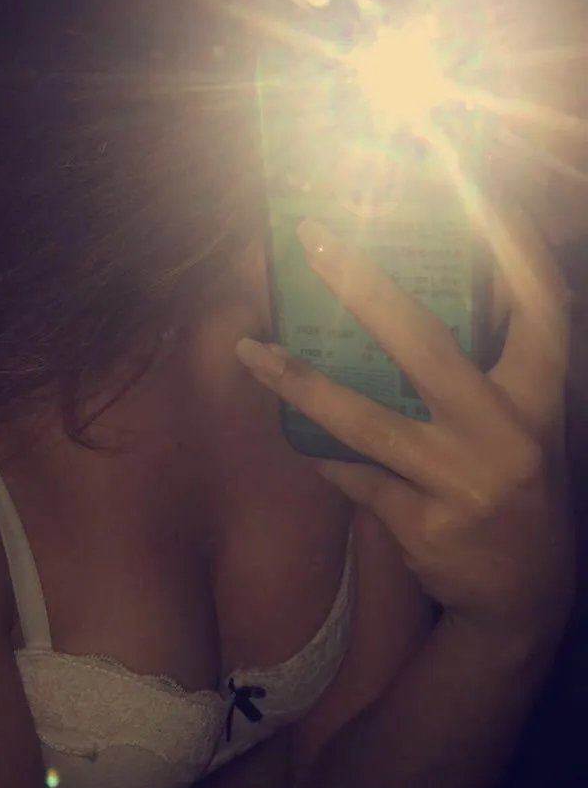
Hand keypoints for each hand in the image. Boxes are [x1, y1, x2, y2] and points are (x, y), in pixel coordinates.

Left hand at [236, 213, 574, 641]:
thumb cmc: (514, 486)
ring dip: (302, 383)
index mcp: (539, 397)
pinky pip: (355, 475)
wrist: (523, 596)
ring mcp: (465, 482)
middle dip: (365, 289)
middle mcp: (509, 434)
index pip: (538, 302)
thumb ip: (486, 367)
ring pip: (370, 422)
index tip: (466, 190)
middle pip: (428, 347)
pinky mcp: (424, 524)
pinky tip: (288, 427)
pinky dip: (322, 451)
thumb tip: (414, 295)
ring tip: (248, 351)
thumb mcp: (522, 423)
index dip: (509, 243)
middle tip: (312, 239)